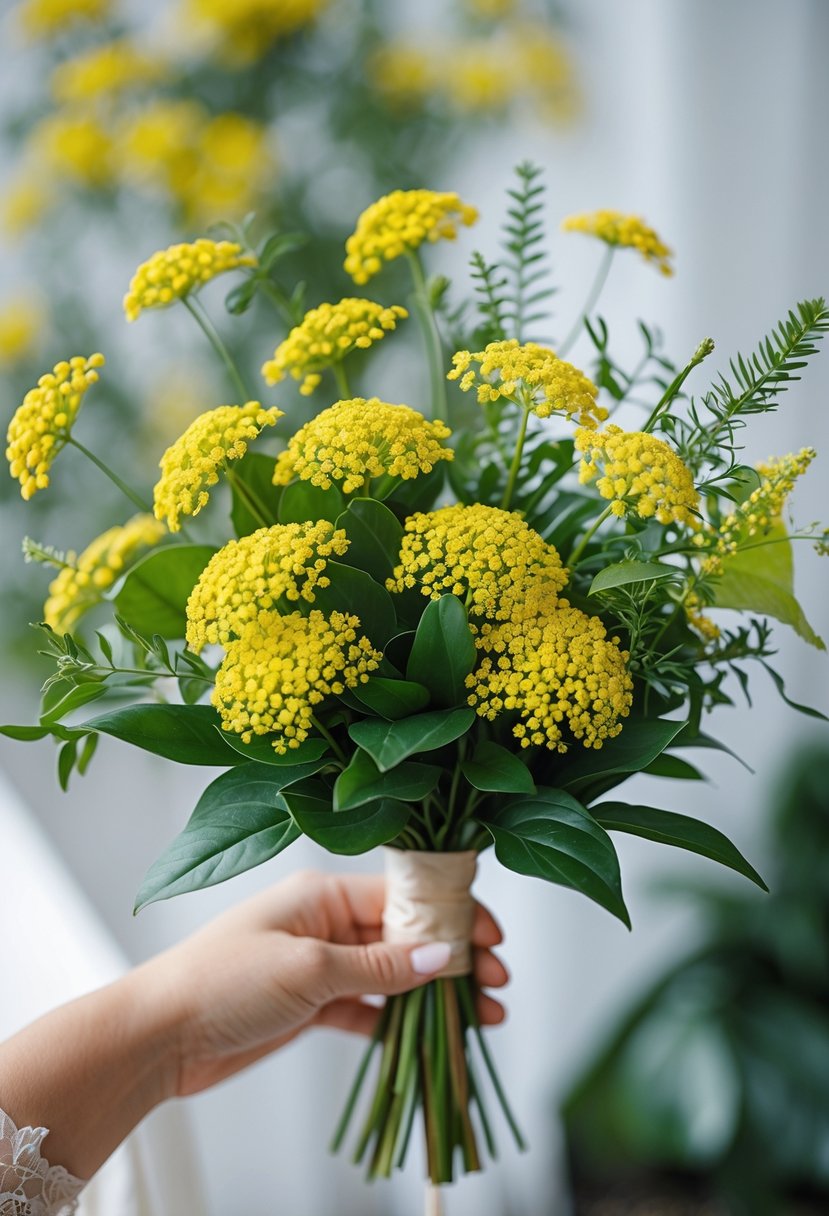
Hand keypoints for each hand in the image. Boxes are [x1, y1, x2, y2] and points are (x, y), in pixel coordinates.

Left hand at [144, 869, 508, 1098]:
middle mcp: (325, 923)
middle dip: (454, 955)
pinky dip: (401, 1020)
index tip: (492, 936)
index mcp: (323, 893)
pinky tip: (434, 1034)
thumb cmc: (223, 981)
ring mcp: (319, 966)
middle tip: (499, 981)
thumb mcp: (309, 969)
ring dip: (435, 993)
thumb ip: (380, 965)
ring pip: (393, 975)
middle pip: (405, 934)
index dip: (451, 913)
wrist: (158, 1036)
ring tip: (484, 1015)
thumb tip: (445, 954)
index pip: (403, 895)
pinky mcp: (311, 1007)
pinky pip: (368, 1008)